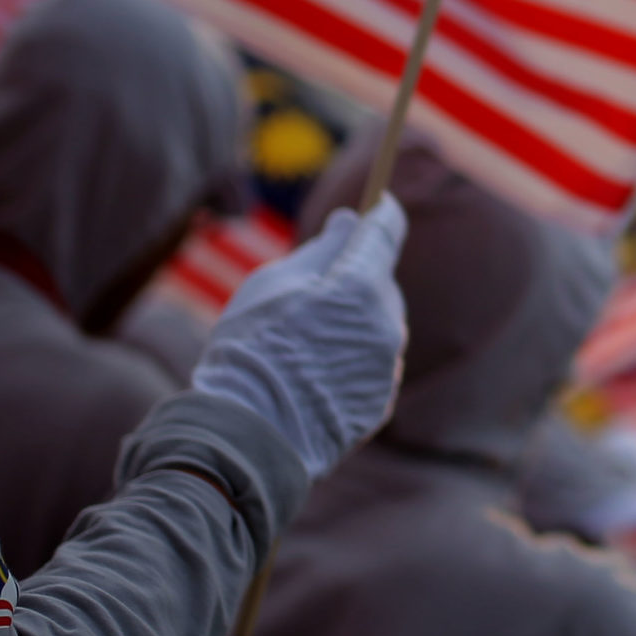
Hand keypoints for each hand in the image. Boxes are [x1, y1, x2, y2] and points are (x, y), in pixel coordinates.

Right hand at [191, 197, 407, 482]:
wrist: (248, 434)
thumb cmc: (251, 348)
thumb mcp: (273, 283)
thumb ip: (322, 249)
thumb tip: (351, 221)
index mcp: (359, 286)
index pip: (385, 232)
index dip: (383, 212)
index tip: (381, 201)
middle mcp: (386, 324)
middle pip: (381, 283)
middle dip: (357, 277)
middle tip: (314, 289)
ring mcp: (387, 366)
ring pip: (379, 324)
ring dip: (355, 320)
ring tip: (304, 340)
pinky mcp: (381, 401)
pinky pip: (373, 363)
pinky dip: (353, 357)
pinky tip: (315, 371)